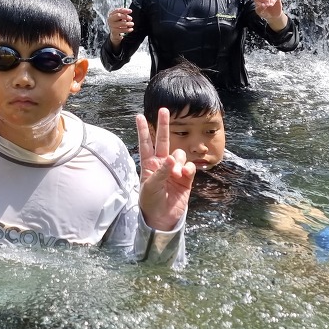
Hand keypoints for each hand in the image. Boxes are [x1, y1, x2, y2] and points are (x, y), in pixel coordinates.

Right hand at [107, 7, 133, 42]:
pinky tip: (131, 29)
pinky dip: (128, 29)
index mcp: (112, 14)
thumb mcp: (120, 18)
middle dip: (126, 16)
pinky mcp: (114, 32)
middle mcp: (110, 19)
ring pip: (122, 23)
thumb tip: (129, 11)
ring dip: (128, 23)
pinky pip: (122, 30)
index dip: (124, 10)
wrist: (114, 33)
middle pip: (118, 15)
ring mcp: (112, 25)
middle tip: (131, 18)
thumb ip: (124, 14)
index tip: (130, 11)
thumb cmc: (118, 24)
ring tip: (132, 24)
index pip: (118, 10)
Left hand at [136, 110, 194, 231]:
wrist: (162, 218)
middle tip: (164, 110)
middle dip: (163, 126)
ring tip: (175, 175)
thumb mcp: (151, 186)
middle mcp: (161, 164)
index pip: (145, 144)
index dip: (143, 130)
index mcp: (149, 164)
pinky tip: (184, 174)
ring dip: (178, 161)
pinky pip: (189, 166)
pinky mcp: (186, 178)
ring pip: (179, 154)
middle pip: (163, 141)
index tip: (139, 116)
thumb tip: (171, 158)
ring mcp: (174, 170)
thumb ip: (161, 171)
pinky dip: (188, 168)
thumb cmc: (150, 201)